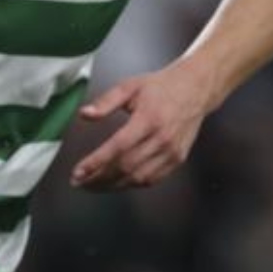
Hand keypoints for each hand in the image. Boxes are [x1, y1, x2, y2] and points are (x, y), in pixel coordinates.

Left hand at [70, 63, 218, 190]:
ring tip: (93, 185)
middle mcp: (162, 139)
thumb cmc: (160, 87)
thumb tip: (85, 114)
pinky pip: (153, 179)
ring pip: (139, 178)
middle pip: (127, 167)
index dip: (96, 162)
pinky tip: (117, 182)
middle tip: (79, 182)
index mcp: (148, 119)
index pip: (118, 147)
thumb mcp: (128, 86)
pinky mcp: (177, 160)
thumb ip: (105, 102)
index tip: (78, 172)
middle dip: (99, 178)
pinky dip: (132, 184)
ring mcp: (172, 152)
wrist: (194, 90)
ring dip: (114, 185)